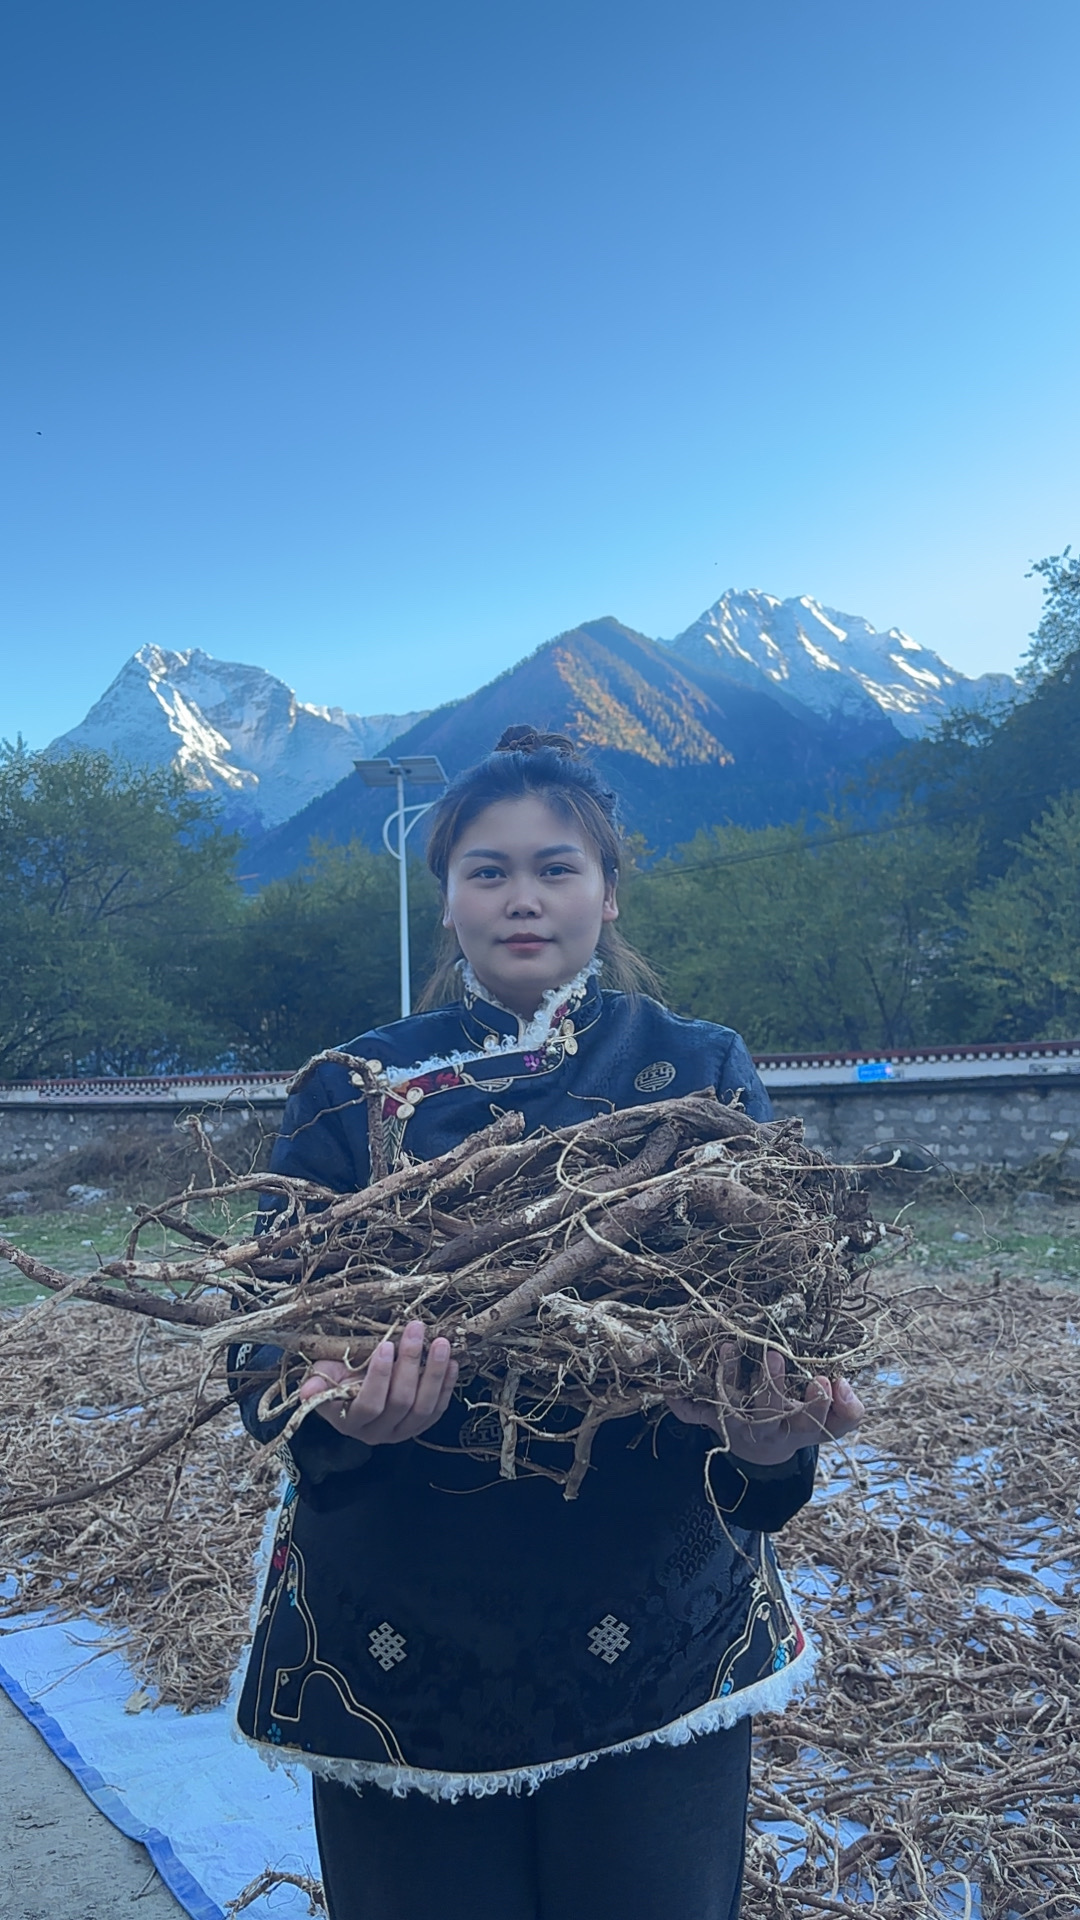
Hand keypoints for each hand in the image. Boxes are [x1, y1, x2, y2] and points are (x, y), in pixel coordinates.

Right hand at [299, 1320, 457, 1444]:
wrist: (353, 1394)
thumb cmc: (337, 1379)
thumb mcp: (323, 1378)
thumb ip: (318, 1384)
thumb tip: (307, 1391)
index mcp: (351, 1422)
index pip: (369, 1404)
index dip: (379, 1377)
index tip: (386, 1345)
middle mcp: (378, 1434)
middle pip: (400, 1403)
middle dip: (410, 1363)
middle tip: (416, 1330)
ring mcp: (402, 1432)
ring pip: (424, 1408)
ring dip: (434, 1373)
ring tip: (440, 1343)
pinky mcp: (421, 1426)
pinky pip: (438, 1409)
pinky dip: (446, 1385)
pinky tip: (452, 1361)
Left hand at [667, 1345, 864, 1465]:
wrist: (764, 1451)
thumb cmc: (800, 1424)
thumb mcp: (831, 1423)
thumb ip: (848, 1409)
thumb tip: (841, 1383)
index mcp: (797, 1431)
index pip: (812, 1423)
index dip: (818, 1405)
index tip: (820, 1379)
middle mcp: (766, 1431)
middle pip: (768, 1413)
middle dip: (771, 1384)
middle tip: (773, 1353)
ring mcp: (737, 1426)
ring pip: (729, 1405)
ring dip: (728, 1376)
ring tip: (730, 1346)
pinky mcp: (713, 1421)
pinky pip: (693, 1414)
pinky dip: (680, 1403)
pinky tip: (669, 1389)